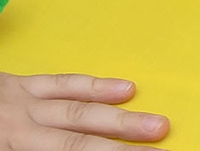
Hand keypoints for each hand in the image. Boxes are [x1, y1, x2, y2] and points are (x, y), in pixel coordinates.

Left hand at [0, 70, 168, 147]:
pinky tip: (125, 88)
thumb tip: (84, 148)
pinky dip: (96, 86)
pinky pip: (63, 82)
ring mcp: (22, 102)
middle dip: (121, 146)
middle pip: (79, 141)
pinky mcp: (20, 84)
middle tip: (158, 148)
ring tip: (157, 124)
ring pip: (80, 110)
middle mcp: (19, 127)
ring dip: (122, 119)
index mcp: (10, 147)